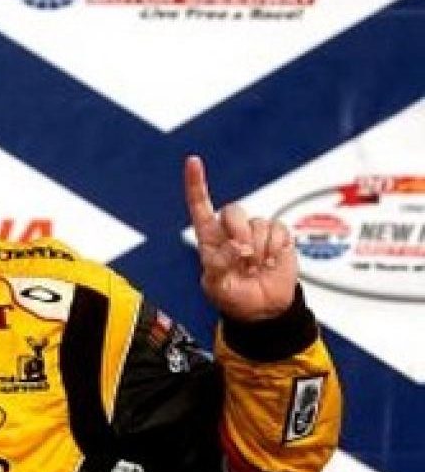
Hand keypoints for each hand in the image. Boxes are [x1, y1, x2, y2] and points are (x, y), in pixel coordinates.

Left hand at [185, 155, 297, 321]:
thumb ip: (219, 265)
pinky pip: (278, 230)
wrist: (262, 310)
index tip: (193, 161)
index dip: (196, 183)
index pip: (200, 206)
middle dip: (238, 232)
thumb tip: (237, 247)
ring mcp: (255, 231)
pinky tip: (270, 263)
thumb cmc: (234, 297)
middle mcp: (231, 231)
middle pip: (233, 211)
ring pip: (257, 223)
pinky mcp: (278, 235)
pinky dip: (275, 249)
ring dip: (258, 250)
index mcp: (209, 238)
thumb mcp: (217, 287)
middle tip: (243, 256)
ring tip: (255, 268)